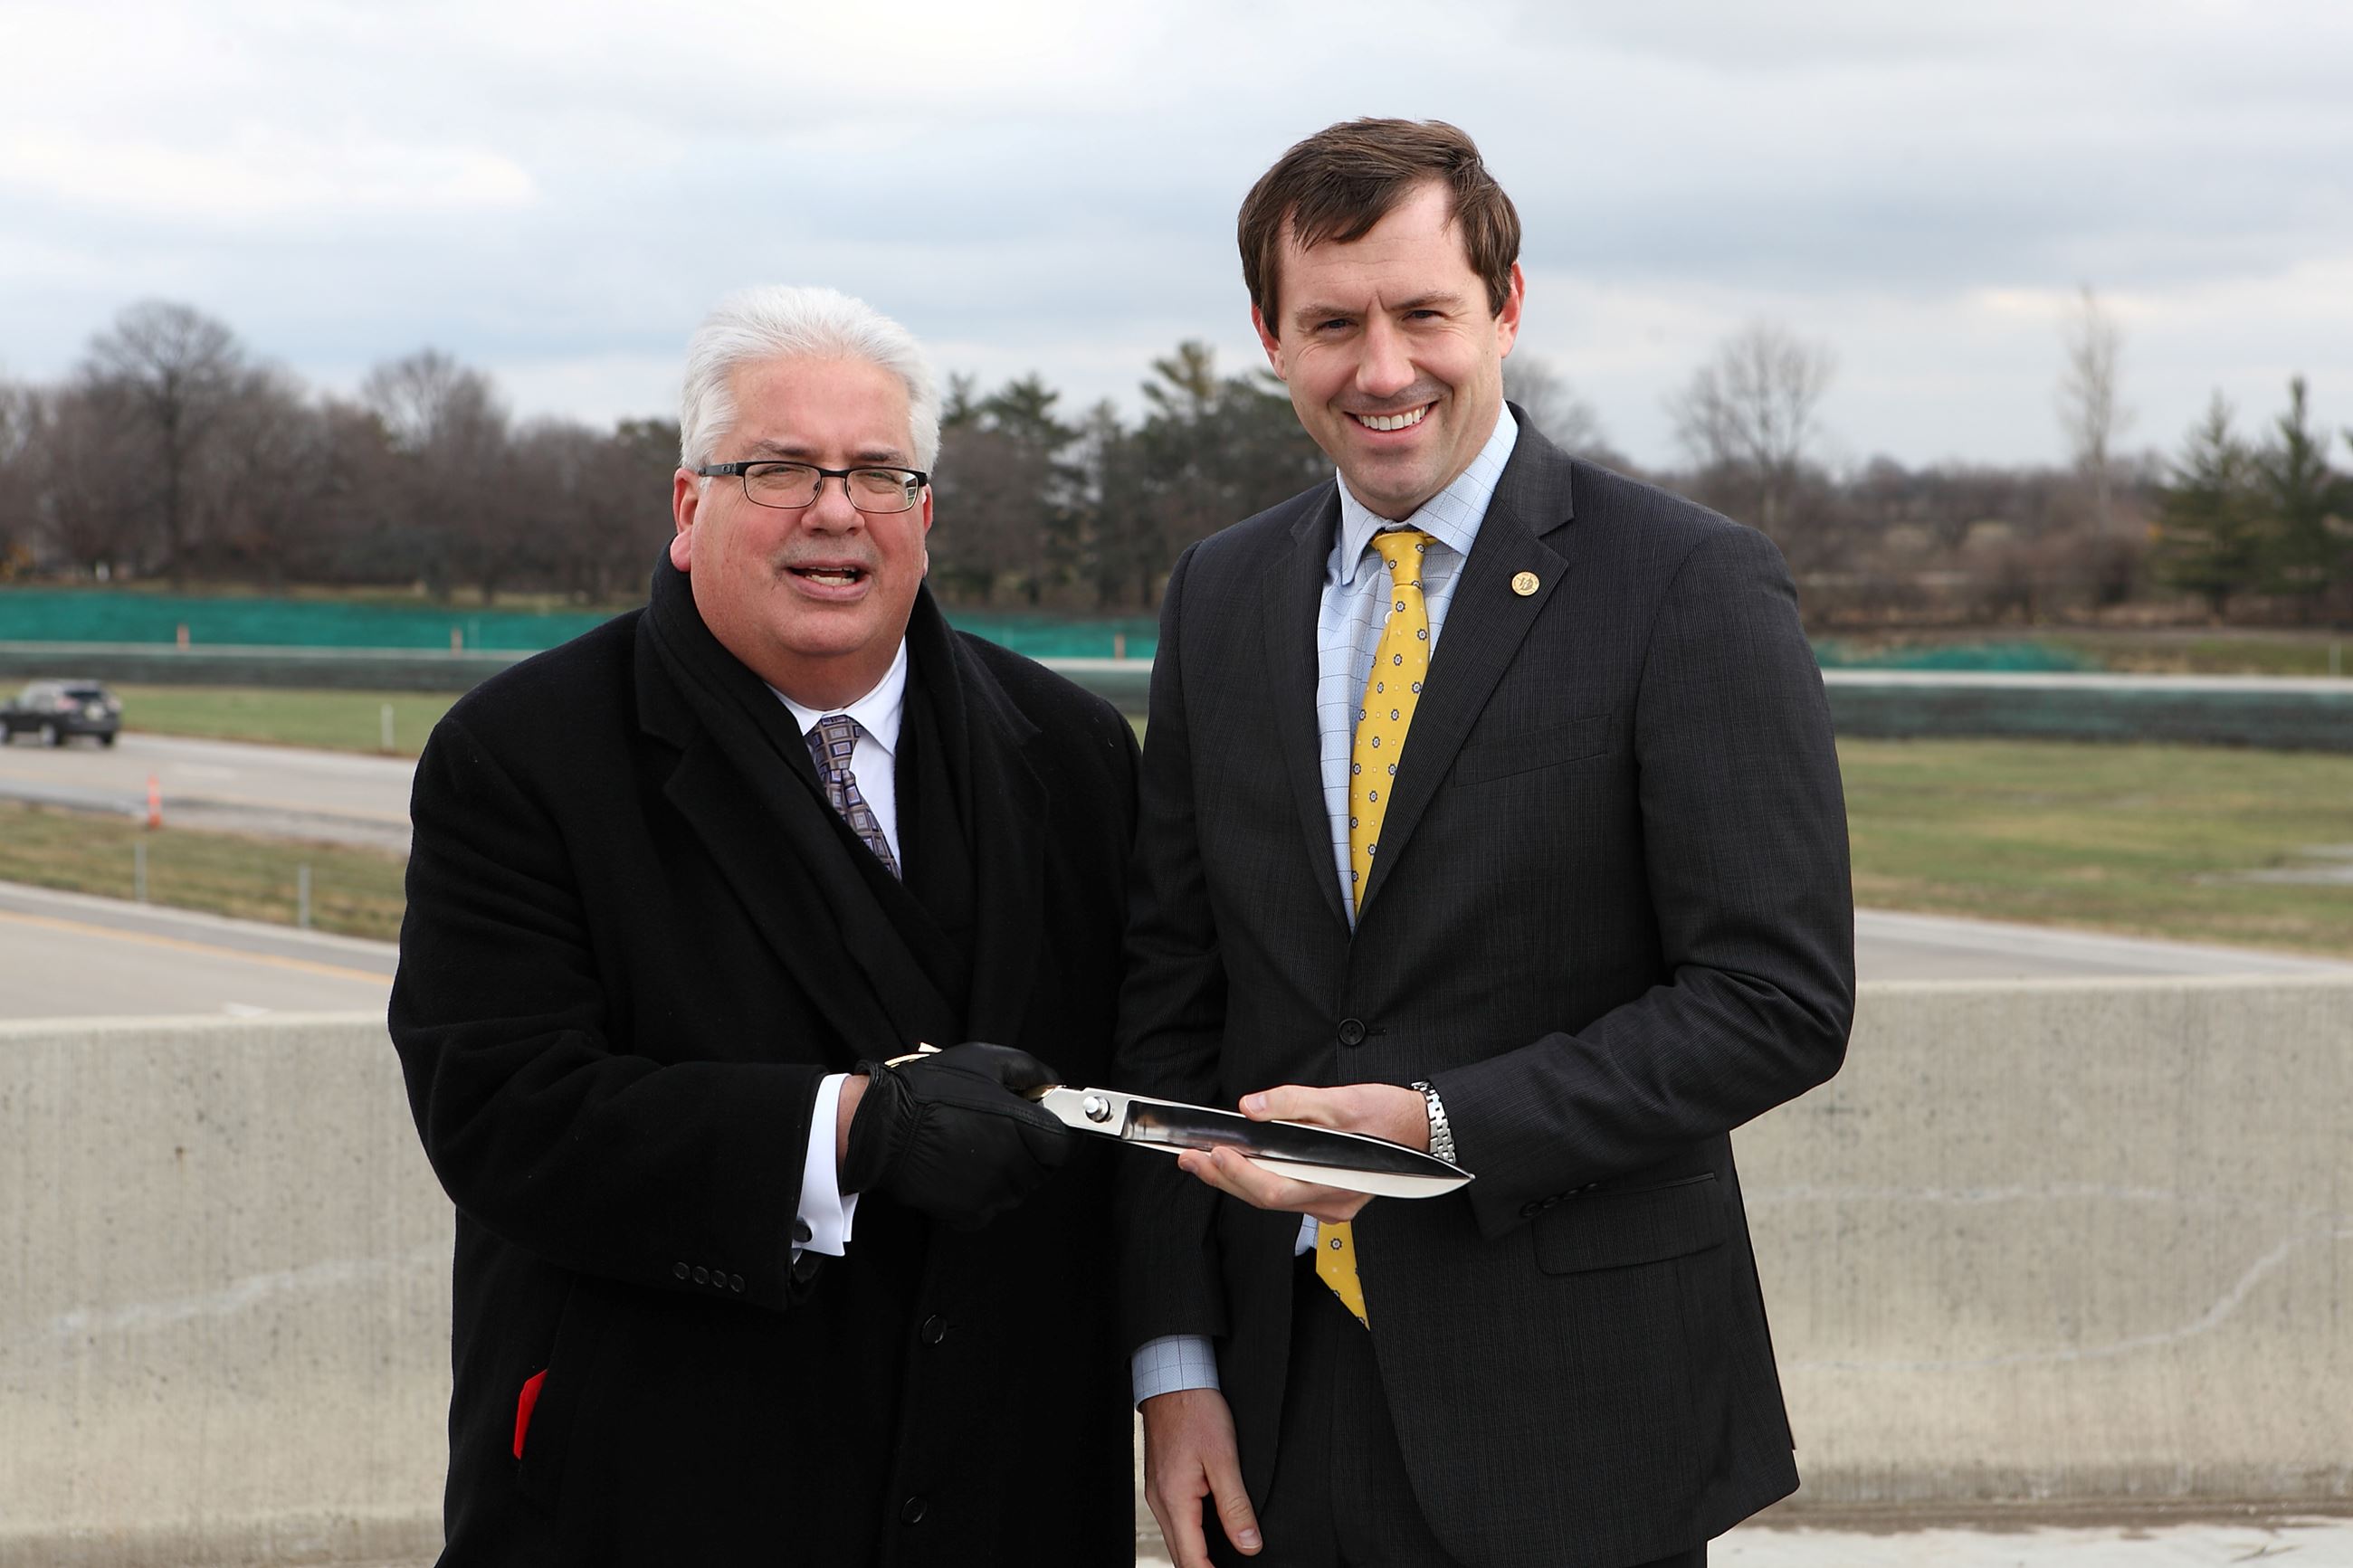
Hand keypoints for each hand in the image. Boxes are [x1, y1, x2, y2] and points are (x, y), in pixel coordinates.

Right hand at [840, 1042, 1074, 1228]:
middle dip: (1031, 1148)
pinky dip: (982, 1189)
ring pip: (1017, 1187)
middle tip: (1001, 1126)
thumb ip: (1030, 1071)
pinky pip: (990, 1204)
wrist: (881, 1128)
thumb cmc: (931, 1091)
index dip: (1059, 1131)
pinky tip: (961, 1166)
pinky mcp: (969, 1215)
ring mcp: (992, 1196)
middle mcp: (1014, 1169)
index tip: (1044, 1121)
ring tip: (975, 1142)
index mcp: (1026, 1132)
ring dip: (1006, 1168)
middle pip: (1044, 1167)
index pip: (1067, 1145)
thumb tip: (1054, 1085)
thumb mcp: (985, 1060)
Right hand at [1142, 1387, 1260, 1565]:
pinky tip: (1210, 1537)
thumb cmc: (1197, 1411)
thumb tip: (1249, 1546)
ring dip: (1197, 1558)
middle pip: (1181, 1556)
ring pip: (1177, 1540)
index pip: (1192, 1560)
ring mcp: (1158, 1493)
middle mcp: (1161, 1502)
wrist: (1173, 1378)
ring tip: (1224, 1563)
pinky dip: (1191, 1538)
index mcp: (1175, 1500)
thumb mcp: (1224, 1458)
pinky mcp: (1161, 1484)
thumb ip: (1236, 1505)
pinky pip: (1175, 1523)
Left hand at [1174, 1082, 1428, 1223]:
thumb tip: (1251, 1107)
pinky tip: (1239, 1164)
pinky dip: (1257, 1178)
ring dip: (1236, 1179)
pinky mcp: (1327, 1194)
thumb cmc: (1389, 1117)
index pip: (1274, 1190)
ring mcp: (1329, 1203)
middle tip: (1190, 1158)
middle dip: (1224, 1178)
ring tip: (1203, 1161)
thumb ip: (1293, 1103)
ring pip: (1272, 1197)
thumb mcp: (1341, 1101)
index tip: (1214, 1153)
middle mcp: (1331, 1203)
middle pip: (1266, 1198)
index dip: (1239, 1175)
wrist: (1421, 1128)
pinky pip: (1284, 1191)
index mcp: (1335, 1185)